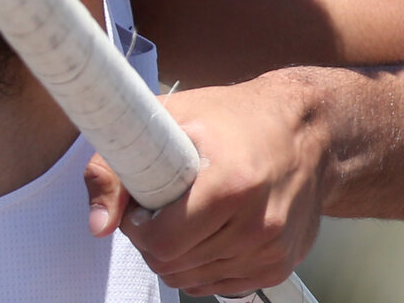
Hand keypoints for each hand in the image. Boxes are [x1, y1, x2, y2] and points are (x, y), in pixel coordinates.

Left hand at [84, 74, 329, 298]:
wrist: (304, 130)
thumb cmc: (234, 118)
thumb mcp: (169, 119)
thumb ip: (116, 168)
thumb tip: (98, 225)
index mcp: (230, 184)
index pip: (162, 242)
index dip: (138, 226)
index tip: (142, 204)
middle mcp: (257, 224)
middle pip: (173, 264)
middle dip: (153, 241)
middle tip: (161, 208)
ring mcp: (272, 250)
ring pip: (192, 280)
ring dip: (178, 255)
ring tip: (187, 214)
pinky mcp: (279, 265)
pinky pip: (219, 287)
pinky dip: (202, 266)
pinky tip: (208, 230)